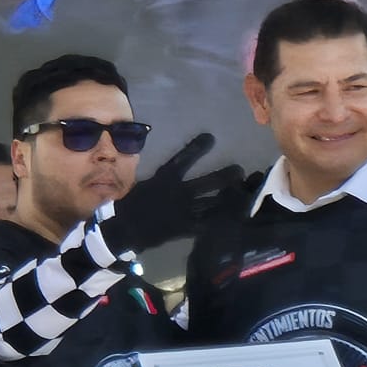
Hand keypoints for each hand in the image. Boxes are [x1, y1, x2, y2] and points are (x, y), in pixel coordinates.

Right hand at [110, 134, 244, 250]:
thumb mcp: (144, 185)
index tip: (211, 137)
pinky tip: (233, 220)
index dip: (197, 147)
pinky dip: (219, 222)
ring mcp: (184, 210)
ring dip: (228, 199)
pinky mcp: (185, 227)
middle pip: (208, 182)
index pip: (183, 158)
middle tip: (240, 171)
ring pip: (212, 202)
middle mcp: (179, 192)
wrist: (123, 228)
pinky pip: (207, 224)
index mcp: (165, 178)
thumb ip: (161, 180)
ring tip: (244, 196)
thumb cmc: (130, 204)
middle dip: (226, 176)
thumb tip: (170, 174)